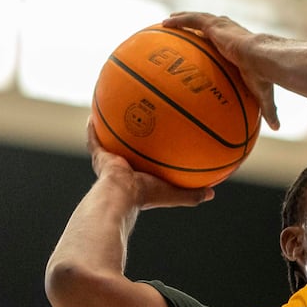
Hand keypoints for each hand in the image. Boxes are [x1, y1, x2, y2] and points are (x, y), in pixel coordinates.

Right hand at [84, 119, 212, 209]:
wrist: (122, 195)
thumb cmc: (146, 195)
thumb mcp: (173, 193)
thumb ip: (191, 194)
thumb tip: (212, 194)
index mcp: (138, 178)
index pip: (144, 164)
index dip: (148, 155)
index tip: (156, 144)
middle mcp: (122, 169)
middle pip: (126, 150)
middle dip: (131, 139)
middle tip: (137, 122)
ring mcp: (109, 162)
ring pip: (109, 141)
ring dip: (111, 129)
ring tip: (113, 111)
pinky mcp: (100, 156)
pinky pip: (94, 138)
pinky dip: (93, 127)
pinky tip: (93, 113)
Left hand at [162, 12, 281, 131]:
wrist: (262, 59)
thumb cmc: (263, 75)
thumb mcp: (263, 94)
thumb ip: (267, 109)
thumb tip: (277, 129)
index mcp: (239, 44)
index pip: (224, 40)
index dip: (214, 39)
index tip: (204, 41)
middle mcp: (229, 32)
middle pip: (209, 25)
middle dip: (195, 24)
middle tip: (183, 27)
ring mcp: (221, 27)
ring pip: (198, 19)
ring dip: (183, 18)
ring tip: (168, 21)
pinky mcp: (215, 25)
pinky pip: (192, 20)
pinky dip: (179, 20)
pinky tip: (165, 23)